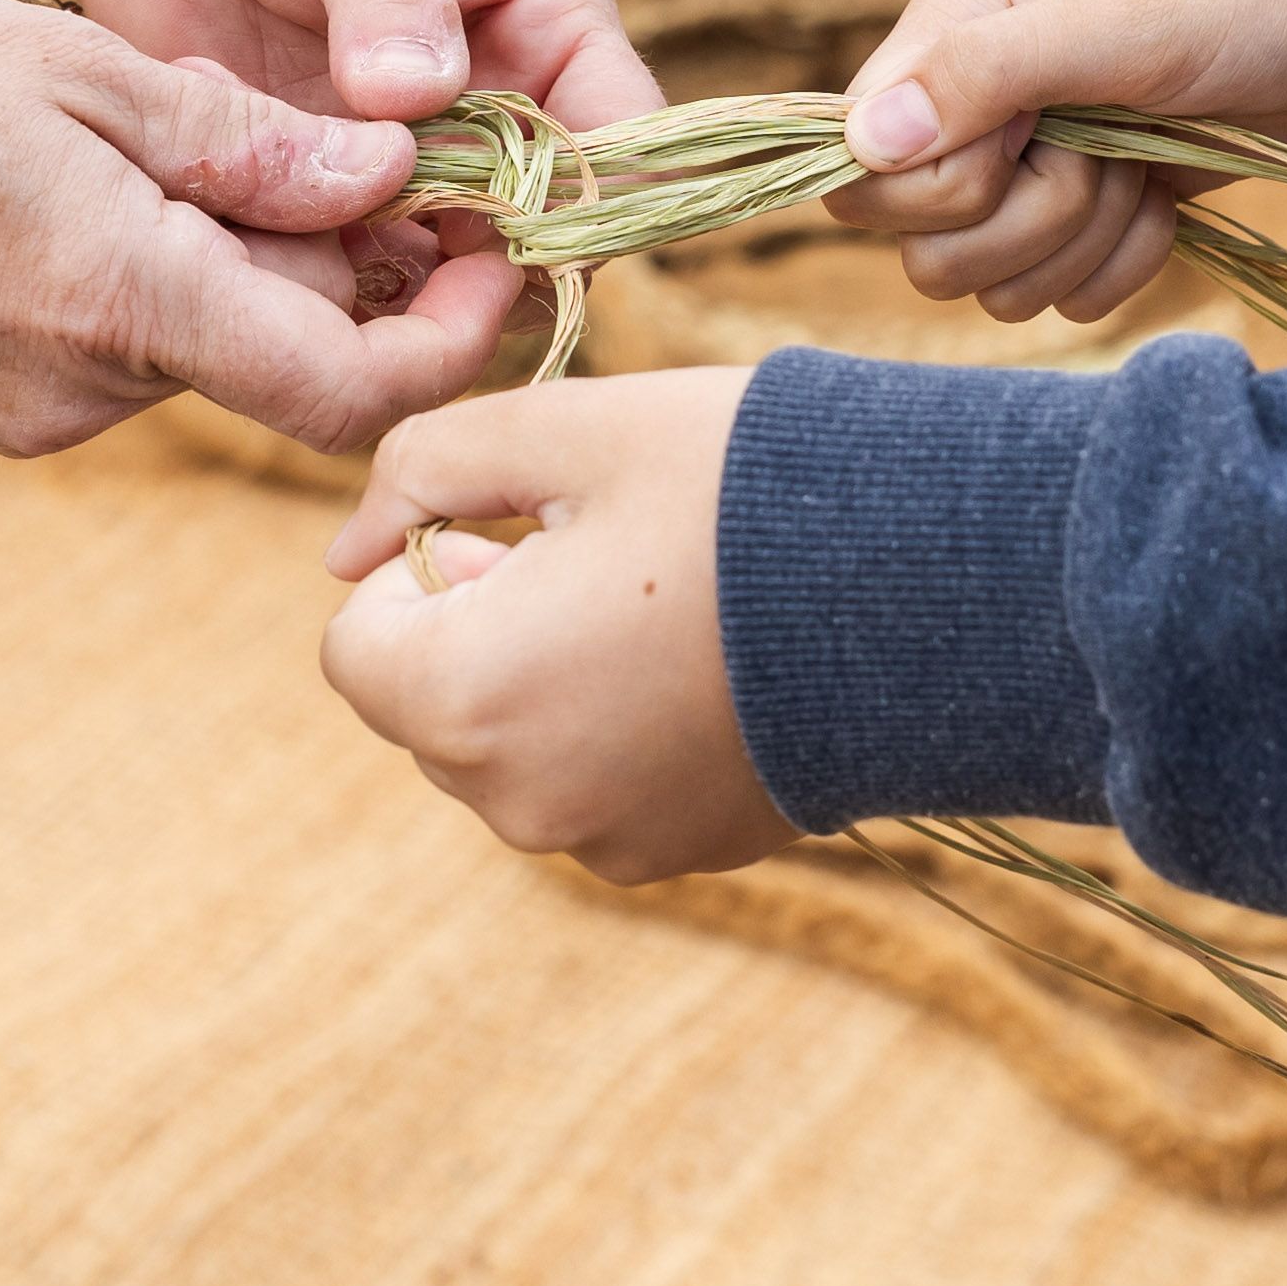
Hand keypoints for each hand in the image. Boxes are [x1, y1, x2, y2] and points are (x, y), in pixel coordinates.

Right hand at [0, 0, 517, 456]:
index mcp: (130, 301)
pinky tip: (103, 174)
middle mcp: (93, 389)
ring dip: (244, 254)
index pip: (354, 392)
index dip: (449, 337)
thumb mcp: (80, 69)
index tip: (483, 249)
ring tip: (188, 127)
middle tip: (362, 140)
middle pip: (290, 357)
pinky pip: (131, 345)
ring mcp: (38, 409)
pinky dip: (162, 272)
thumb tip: (391, 176)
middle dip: (347, 262)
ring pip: (211, 345)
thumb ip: (247, 142)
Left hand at [41, 0, 663, 312]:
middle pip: (531, 236)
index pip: (621, 136)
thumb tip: (423, 94)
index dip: (595, 205)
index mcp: (545, 18)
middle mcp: (489, 104)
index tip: (519, 240)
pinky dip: (292, 271)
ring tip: (290, 237)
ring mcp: (393, 155)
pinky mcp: (303, 186)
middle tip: (390, 272)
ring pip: (430, 274)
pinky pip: (325, 266)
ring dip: (379, 288)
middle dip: (477, 274)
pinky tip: (229, 220)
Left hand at [320, 368, 793, 880]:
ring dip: (554, 678)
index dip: (422, 568)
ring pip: (517, 748)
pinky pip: (599, 786)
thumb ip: (424, 467)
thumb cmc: (744, 485)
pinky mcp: (685, 855)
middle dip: (484, 626)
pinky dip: (626, 729)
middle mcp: (518, 799)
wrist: (941, 582)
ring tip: (670, 599)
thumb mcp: (570, 430)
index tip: (517, 526)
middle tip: (602, 551)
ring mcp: (605, 841)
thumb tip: (345, 547)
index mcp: (466, 695)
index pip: (357, 645)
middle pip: (433, 704)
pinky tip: (715, 658)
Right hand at [819, 0, 1286, 324]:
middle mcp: (974, 107)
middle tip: (1101, 155)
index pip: (862, 166)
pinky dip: (1124, 263)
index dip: (942, 185)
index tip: (1031, 140)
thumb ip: (987, 73)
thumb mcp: (1121, 22)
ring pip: (991, 285)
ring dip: (1083, 241)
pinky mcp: (1088, 219)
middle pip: (921, 247)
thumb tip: (863, 142)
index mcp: (953, 34)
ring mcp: (1030, 168)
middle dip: (1026, 223)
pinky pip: (1062, 298)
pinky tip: (1166, 201)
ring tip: (1143, 167)